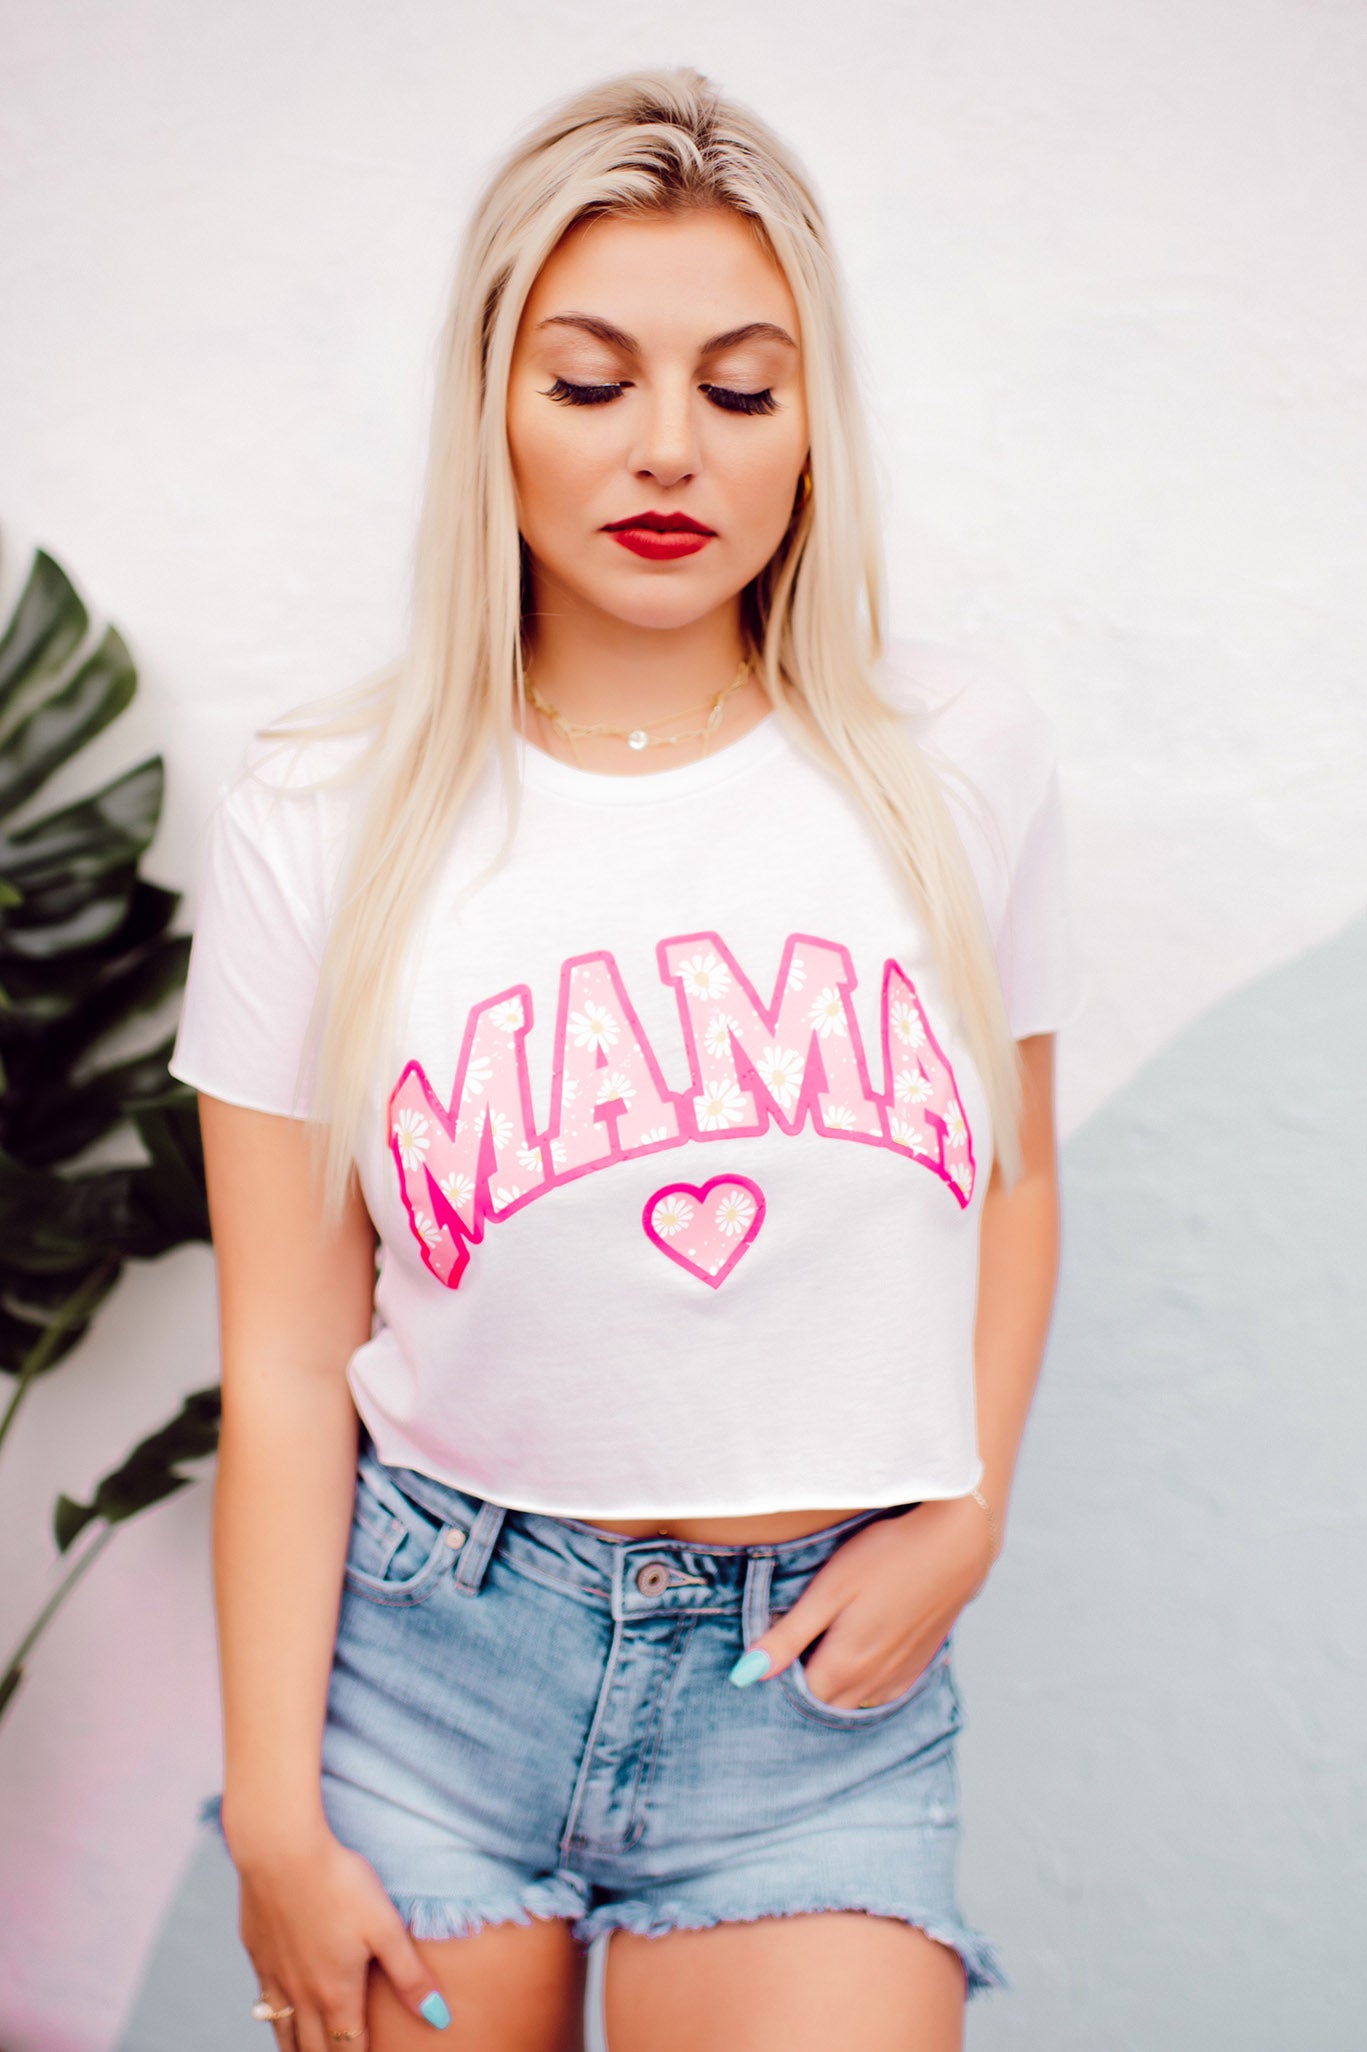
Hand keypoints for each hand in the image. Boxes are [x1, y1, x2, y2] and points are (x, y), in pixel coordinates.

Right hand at [231, 1814, 451, 2045]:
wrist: (282, 1851)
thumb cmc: (340, 1884)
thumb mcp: (386, 1928)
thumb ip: (410, 1976)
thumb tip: (438, 2019)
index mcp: (336, 1993)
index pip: (349, 2049)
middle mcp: (301, 1994)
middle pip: (313, 2049)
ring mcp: (273, 1975)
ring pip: (283, 2031)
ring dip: (297, 2049)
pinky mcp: (256, 1952)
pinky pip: (263, 2000)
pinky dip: (274, 2017)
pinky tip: (277, 2011)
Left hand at [732, 1496, 995, 1709]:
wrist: (954, 1546)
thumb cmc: (885, 1557)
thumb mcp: (828, 1591)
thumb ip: (787, 1637)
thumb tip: (745, 1675)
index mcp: (843, 1668)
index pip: (794, 1697)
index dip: (779, 1673)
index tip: (774, 1641)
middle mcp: (871, 1685)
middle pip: (822, 1702)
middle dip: (803, 1680)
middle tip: (794, 1638)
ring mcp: (897, 1680)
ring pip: (850, 1699)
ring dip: (832, 1681)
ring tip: (825, 1637)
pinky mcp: (916, 1668)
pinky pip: (877, 1691)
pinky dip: (860, 1679)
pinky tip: (858, 1644)